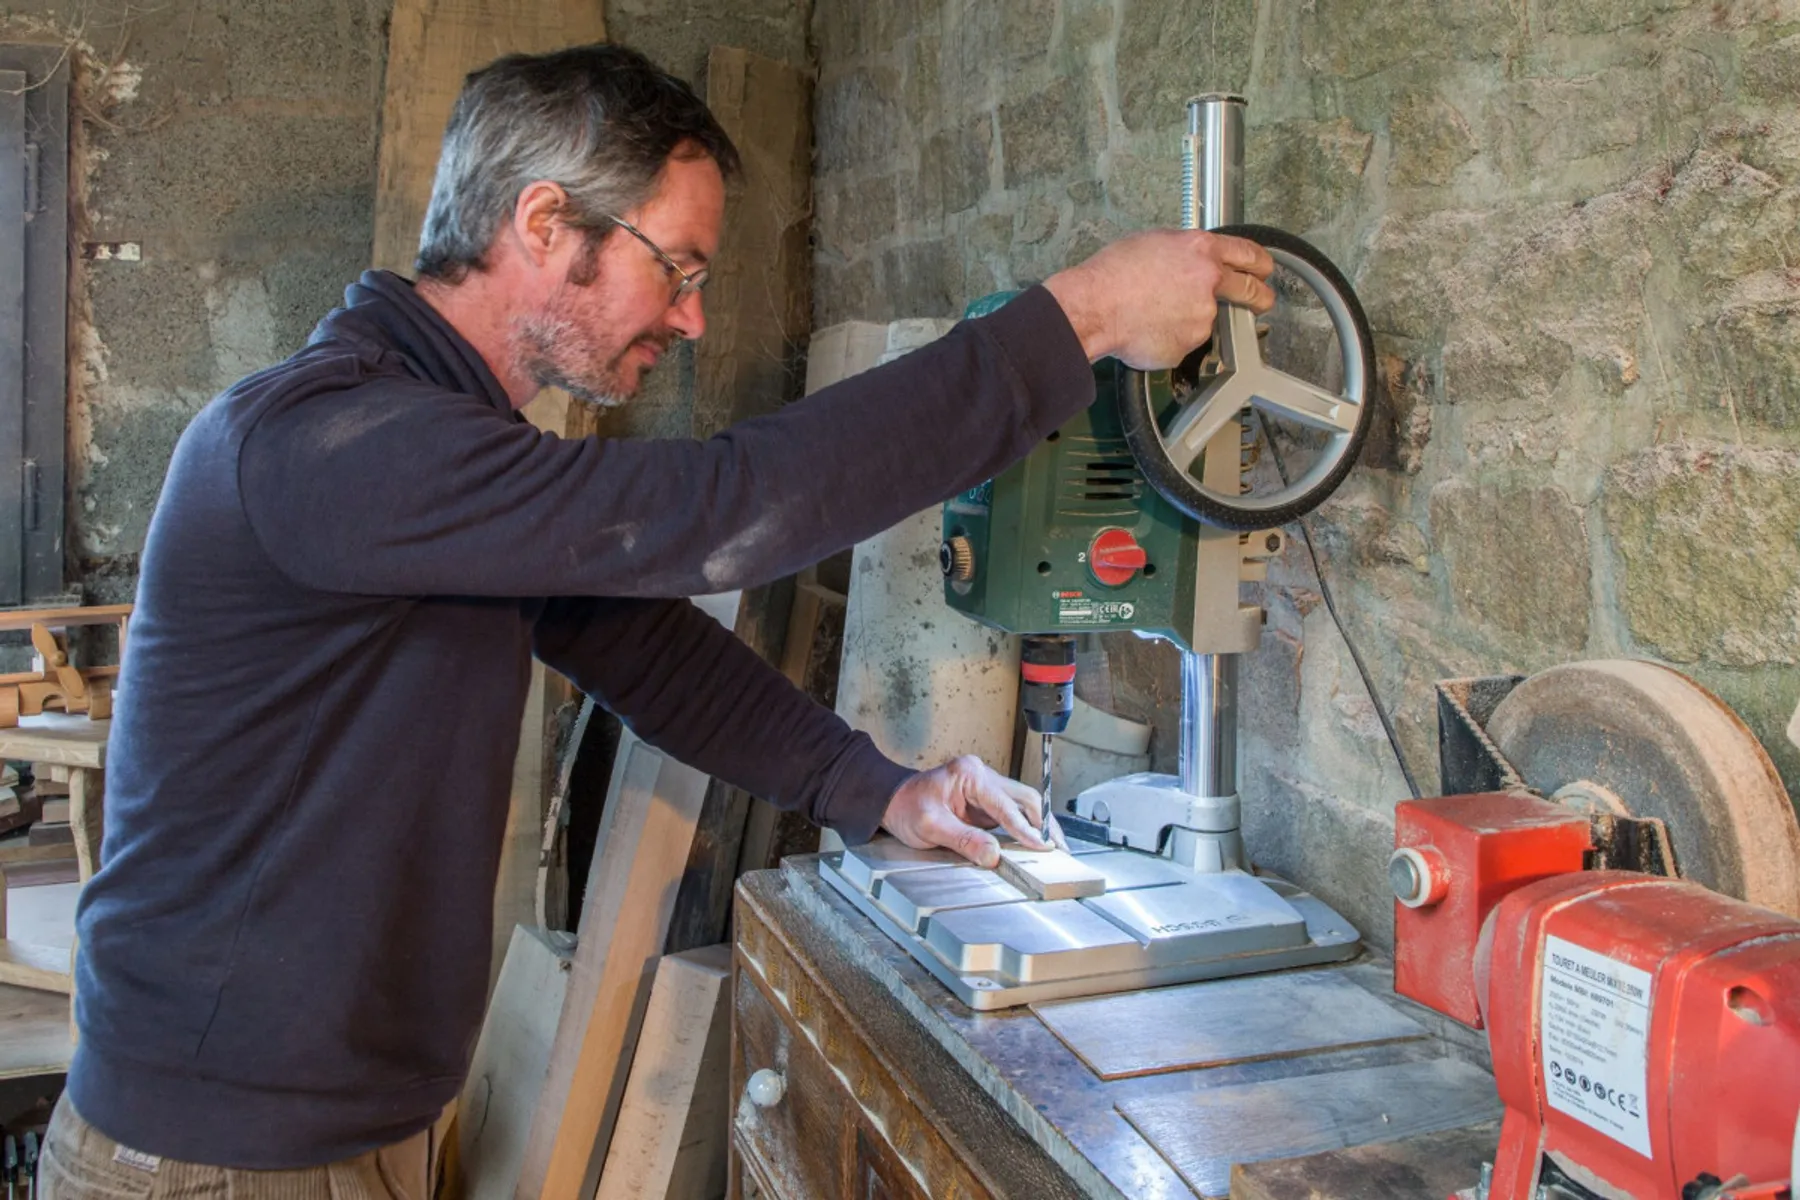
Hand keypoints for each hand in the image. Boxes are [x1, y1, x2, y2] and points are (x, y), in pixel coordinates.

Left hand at [880, 755, 1062, 868]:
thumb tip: (993, 854)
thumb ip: (963, 839)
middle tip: (1058, 848)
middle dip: (1043, 823)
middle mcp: (982, 775)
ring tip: (1054, 847)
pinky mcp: (986, 801)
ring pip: (1023, 803)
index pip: (1004, 803)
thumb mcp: (930, 826)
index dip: (1024, 828)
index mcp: (969, 773)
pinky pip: (1012, 812)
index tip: (1040, 845)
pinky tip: (1036, 843)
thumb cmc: (906, 807)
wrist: (893, 802)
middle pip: (1024, 797)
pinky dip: (1026, 828)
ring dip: (1039, 825)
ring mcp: (986, 787)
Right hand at [1043, 229, 1276, 367]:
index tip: (1265, 271)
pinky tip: (1146, 330)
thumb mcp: (1154, 243)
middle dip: (1260, 298)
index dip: (1261, 264)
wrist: (1094, 306)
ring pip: (1205, 320)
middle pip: (1251, 291)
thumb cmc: (1113, 273)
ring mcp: (1202, 317)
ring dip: (1189, 320)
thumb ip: (1184, 253)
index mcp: (1202, 250)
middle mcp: (1209, 282)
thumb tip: (1191, 263)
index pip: (1248, 254)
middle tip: (1260, 302)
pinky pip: (1183, 342)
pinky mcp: (1188, 345)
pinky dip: (1169, 339)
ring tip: (1153, 314)